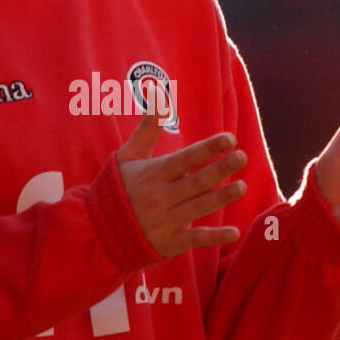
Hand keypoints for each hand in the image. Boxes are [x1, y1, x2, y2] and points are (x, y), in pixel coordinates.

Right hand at [117, 89, 247, 258]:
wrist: (97, 229)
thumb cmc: (117, 187)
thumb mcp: (128, 156)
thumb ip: (147, 129)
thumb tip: (159, 96)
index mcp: (152, 174)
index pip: (184, 159)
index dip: (207, 148)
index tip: (229, 139)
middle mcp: (159, 197)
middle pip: (195, 182)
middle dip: (219, 169)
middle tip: (242, 156)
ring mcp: (164, 221)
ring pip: (197, 208)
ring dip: (221, 198)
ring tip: (242, 186)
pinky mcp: (168, 243)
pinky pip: (194, 239)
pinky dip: (214, 237)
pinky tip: (234, 232)